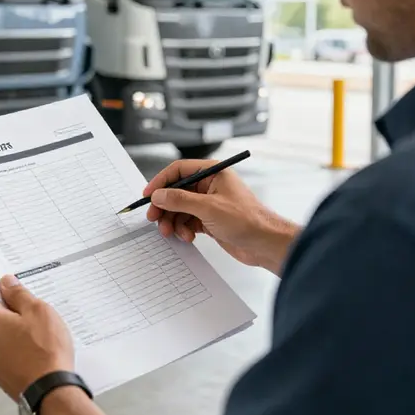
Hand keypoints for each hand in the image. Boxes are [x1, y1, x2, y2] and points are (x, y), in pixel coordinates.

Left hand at [0, 275, 74, 399]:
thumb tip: (6, 282)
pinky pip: (2, 351)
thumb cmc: (45, 349)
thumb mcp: (37, 310)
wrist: (50, 392)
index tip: (16, 286)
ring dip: (12, 328)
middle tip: (32, 309)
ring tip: (37, 332)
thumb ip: (18, 293)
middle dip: (8, 308)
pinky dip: (14, 346)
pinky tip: (34, 348)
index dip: (0, 285)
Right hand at [143, 159, 299, 273]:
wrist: (266, 244)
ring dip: (173, 220)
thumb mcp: (209, 208)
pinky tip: (187, 236)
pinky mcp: (209, 219)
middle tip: (154, 217)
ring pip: (180, 208)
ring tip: (170, 232)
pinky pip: (187, 220)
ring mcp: (209, 203)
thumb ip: (180, 200)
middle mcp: (210, 185)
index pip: (179, 170)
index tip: (149, 194)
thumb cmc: (248, 220)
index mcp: (213, 173)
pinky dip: (183, 228)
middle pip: (177, 190)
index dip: (161, 181)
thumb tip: (159, 195)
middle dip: (165, 205)